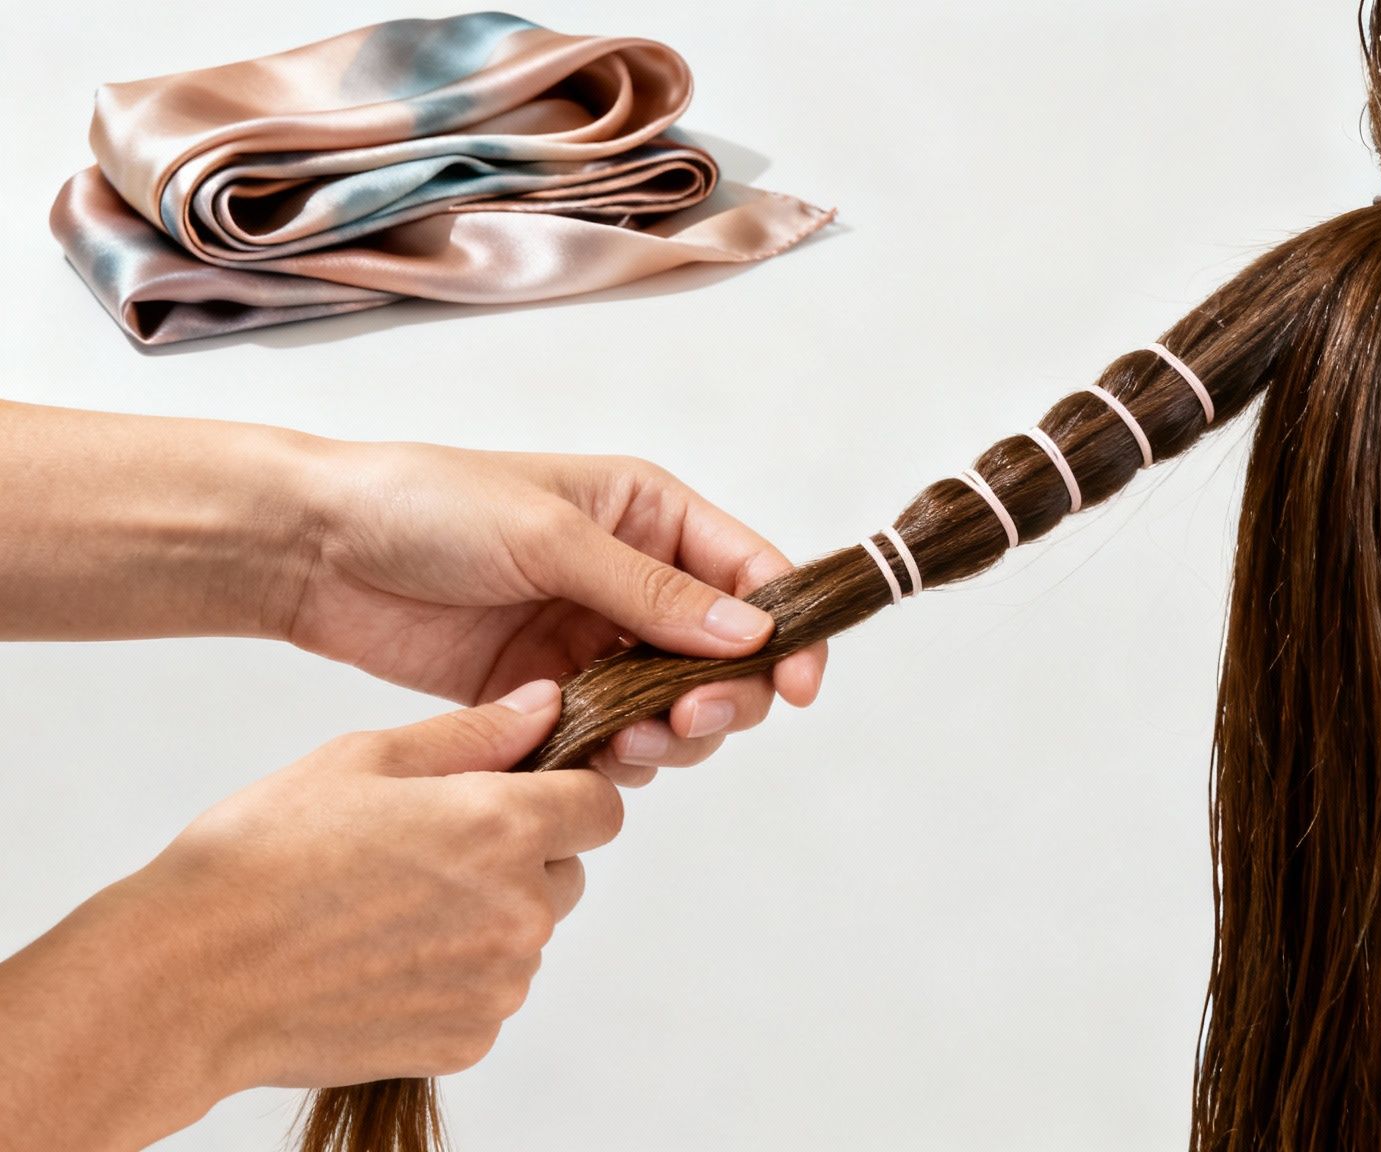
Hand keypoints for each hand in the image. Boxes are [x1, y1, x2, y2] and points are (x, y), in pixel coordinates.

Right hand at [0, 681, 616, 1150]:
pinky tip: (377, 961)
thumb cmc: (263, 856)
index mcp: (503, 827)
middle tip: (424, 855)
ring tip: (385, 909)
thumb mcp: (364, 759)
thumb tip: (546, 705)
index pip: (601, 807)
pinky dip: (451, 980)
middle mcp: (520, 910)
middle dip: (518, 859)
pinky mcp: (469, 1042)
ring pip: (525, 937)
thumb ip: (475, 733)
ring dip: (482, 921)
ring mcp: (498, 985)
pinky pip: (487, 995)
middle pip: (565, 873)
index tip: (516, 797)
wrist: (189, 976)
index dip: (565, 795)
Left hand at [280, 441, 826, 782]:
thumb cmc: (428, 507)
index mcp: (651, 516)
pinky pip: (612, 739)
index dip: (790, 630)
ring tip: (630, 741)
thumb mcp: (551, 537)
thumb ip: (652, 594)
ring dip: (672, 735)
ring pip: (676, 709)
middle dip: (726, 696)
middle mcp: (636, 581)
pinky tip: (586, 753)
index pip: (754, 574)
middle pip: (729, 656)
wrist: (315, 550)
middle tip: (689, 720)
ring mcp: (593, 642)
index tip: (797, 686)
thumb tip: (755, 633)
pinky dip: (614, 757)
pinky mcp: (549, 693)